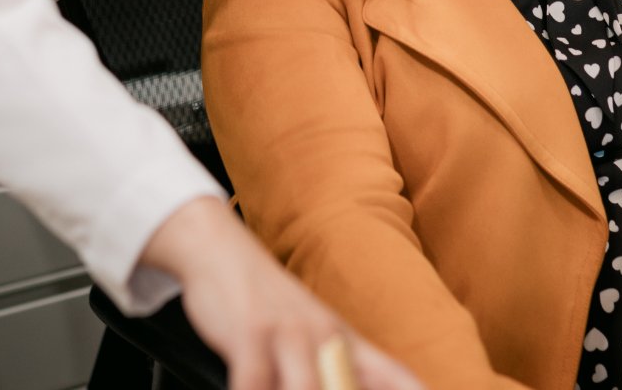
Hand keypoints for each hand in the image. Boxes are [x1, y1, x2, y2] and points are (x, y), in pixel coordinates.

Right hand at [141, 196, 426, 389]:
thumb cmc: (268, 307)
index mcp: (348, 343)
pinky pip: (254, 383)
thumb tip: (370, 383)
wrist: (220, 247)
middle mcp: (327, 338)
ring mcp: (290, 334)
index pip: (401, 381)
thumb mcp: (311, 337)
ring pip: (309, 389)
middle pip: (353, 389)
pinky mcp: (250, 334)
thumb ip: (346, 369)